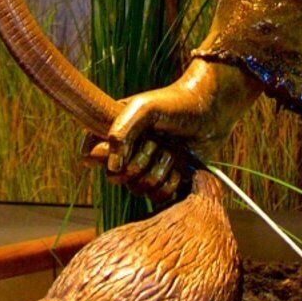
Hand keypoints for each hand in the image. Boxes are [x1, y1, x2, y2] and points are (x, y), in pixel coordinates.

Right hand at [89, 60, 255, 200]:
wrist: (212, 111)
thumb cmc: (176, 103)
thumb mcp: (144, 109)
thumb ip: (121, 132)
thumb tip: (111, 168)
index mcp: (114, 130)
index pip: (89, 154)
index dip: (102, 157)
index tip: (122, 148)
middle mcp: (126, 151)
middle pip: (116, 177)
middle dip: (140, 162)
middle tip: (156, 143)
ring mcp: (145, 166)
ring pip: (137, 188)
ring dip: (159, 171)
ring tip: (172, 151)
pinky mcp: (164, 179)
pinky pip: (157, 197)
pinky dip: (170, 185)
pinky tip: (180, 168)